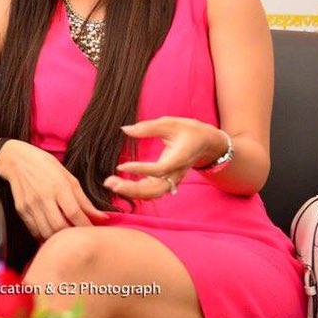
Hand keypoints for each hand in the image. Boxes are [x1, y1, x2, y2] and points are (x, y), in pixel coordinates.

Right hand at [0, 139, 107, 240]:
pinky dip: (45, 236)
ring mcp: (30, 205)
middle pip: (60, 226)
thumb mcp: (68, 177)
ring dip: (59, 239)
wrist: (16, 159)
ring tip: (67, 237)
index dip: (86, 226)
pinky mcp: (21, 210)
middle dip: (72, 235)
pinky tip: (52, 234)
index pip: (75, 213)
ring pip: (47, 232)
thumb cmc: (46, 166)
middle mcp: (43, 197)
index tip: (93, 232)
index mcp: (59, 186)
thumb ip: (84, 200)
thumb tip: (102, 217)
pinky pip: (35, 231)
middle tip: (80, 237)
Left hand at [104, 116, 224, 199]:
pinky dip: (136, 191)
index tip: (121, 166)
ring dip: (131, 192)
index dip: (140, 170)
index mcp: (179, 159)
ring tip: (111, 184)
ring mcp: (172, 180)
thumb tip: (124, 129)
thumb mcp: (170, 123)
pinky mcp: (166, 181)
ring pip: (152, 194)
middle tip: (111, 182)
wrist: (206, 143)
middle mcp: (175, 174)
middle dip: (132, 189)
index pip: (159, 169)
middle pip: (155, 189)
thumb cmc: (188, 130)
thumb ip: (147, 127)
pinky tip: (120, 185)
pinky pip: (151, 191)